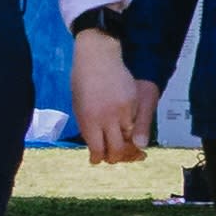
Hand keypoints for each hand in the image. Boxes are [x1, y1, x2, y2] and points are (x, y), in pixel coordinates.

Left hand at [70, 36, 153, 169]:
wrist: (97, 56)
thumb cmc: (83, 81)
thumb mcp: (80, 108)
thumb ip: (89, 129)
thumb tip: (98, 148)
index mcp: (88, 121)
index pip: (97, 151)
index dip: (98, 158)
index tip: (97, 158)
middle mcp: (106, 119)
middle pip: (117, 150)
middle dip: (115, 157)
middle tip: (112, 155)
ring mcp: (122, 111)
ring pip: (130, 140)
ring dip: (127, 144)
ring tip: (122, 143)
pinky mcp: (133, 103)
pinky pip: (135, 124)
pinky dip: (132, 129)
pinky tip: (127, 128)